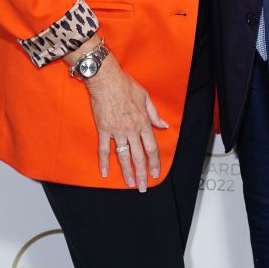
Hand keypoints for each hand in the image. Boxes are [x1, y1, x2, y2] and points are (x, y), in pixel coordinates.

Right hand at [84, 53, 168, 190]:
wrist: (106, 80)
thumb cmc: (126, 86)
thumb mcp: (146, 97)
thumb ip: (154, 114)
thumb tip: (164, 125)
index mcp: (143, 122)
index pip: (151, 147)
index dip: (154, 162)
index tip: (155, 174)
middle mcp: (131, 129)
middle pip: (138, 156)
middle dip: (142, 173)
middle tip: (142, 187)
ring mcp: (117, 131)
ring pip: (123, 156)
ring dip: (127, 171)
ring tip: (129, 184)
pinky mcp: (104, 129)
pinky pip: (104, 149)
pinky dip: (104, 162)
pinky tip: (105, 173)